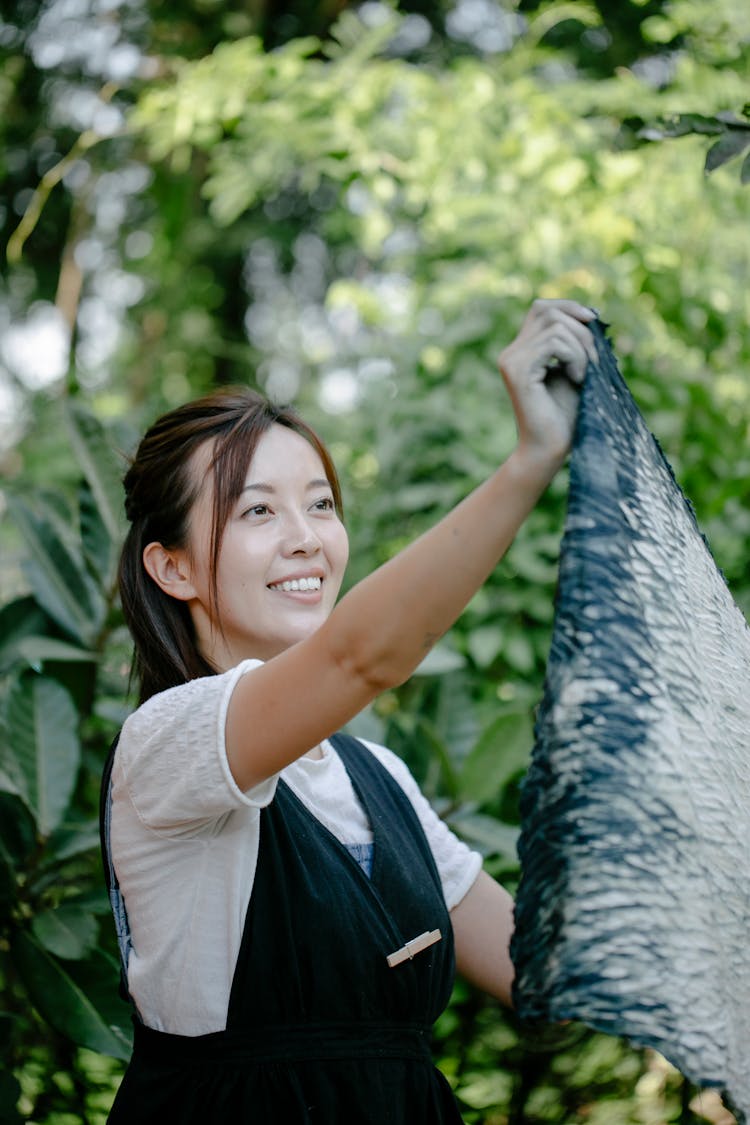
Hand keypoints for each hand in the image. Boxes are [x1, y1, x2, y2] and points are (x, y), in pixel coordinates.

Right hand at [498, 299, 597, 468]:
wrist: (551, 449)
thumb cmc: (566, 416)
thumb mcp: (575, 370)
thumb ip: (575, 343)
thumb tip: (590, 313)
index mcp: (521, 350)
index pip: (542, 308)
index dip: (569, 307)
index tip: (595, 322)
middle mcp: (511, 353)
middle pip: (548, 311)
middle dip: (581, 329)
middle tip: (596, 359)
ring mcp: (510, 361)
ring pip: (555, 326)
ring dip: (581, 348)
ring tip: (585, 375)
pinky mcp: (517, 372)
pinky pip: (554, 344)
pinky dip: (575, 358)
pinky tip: (577, 379)